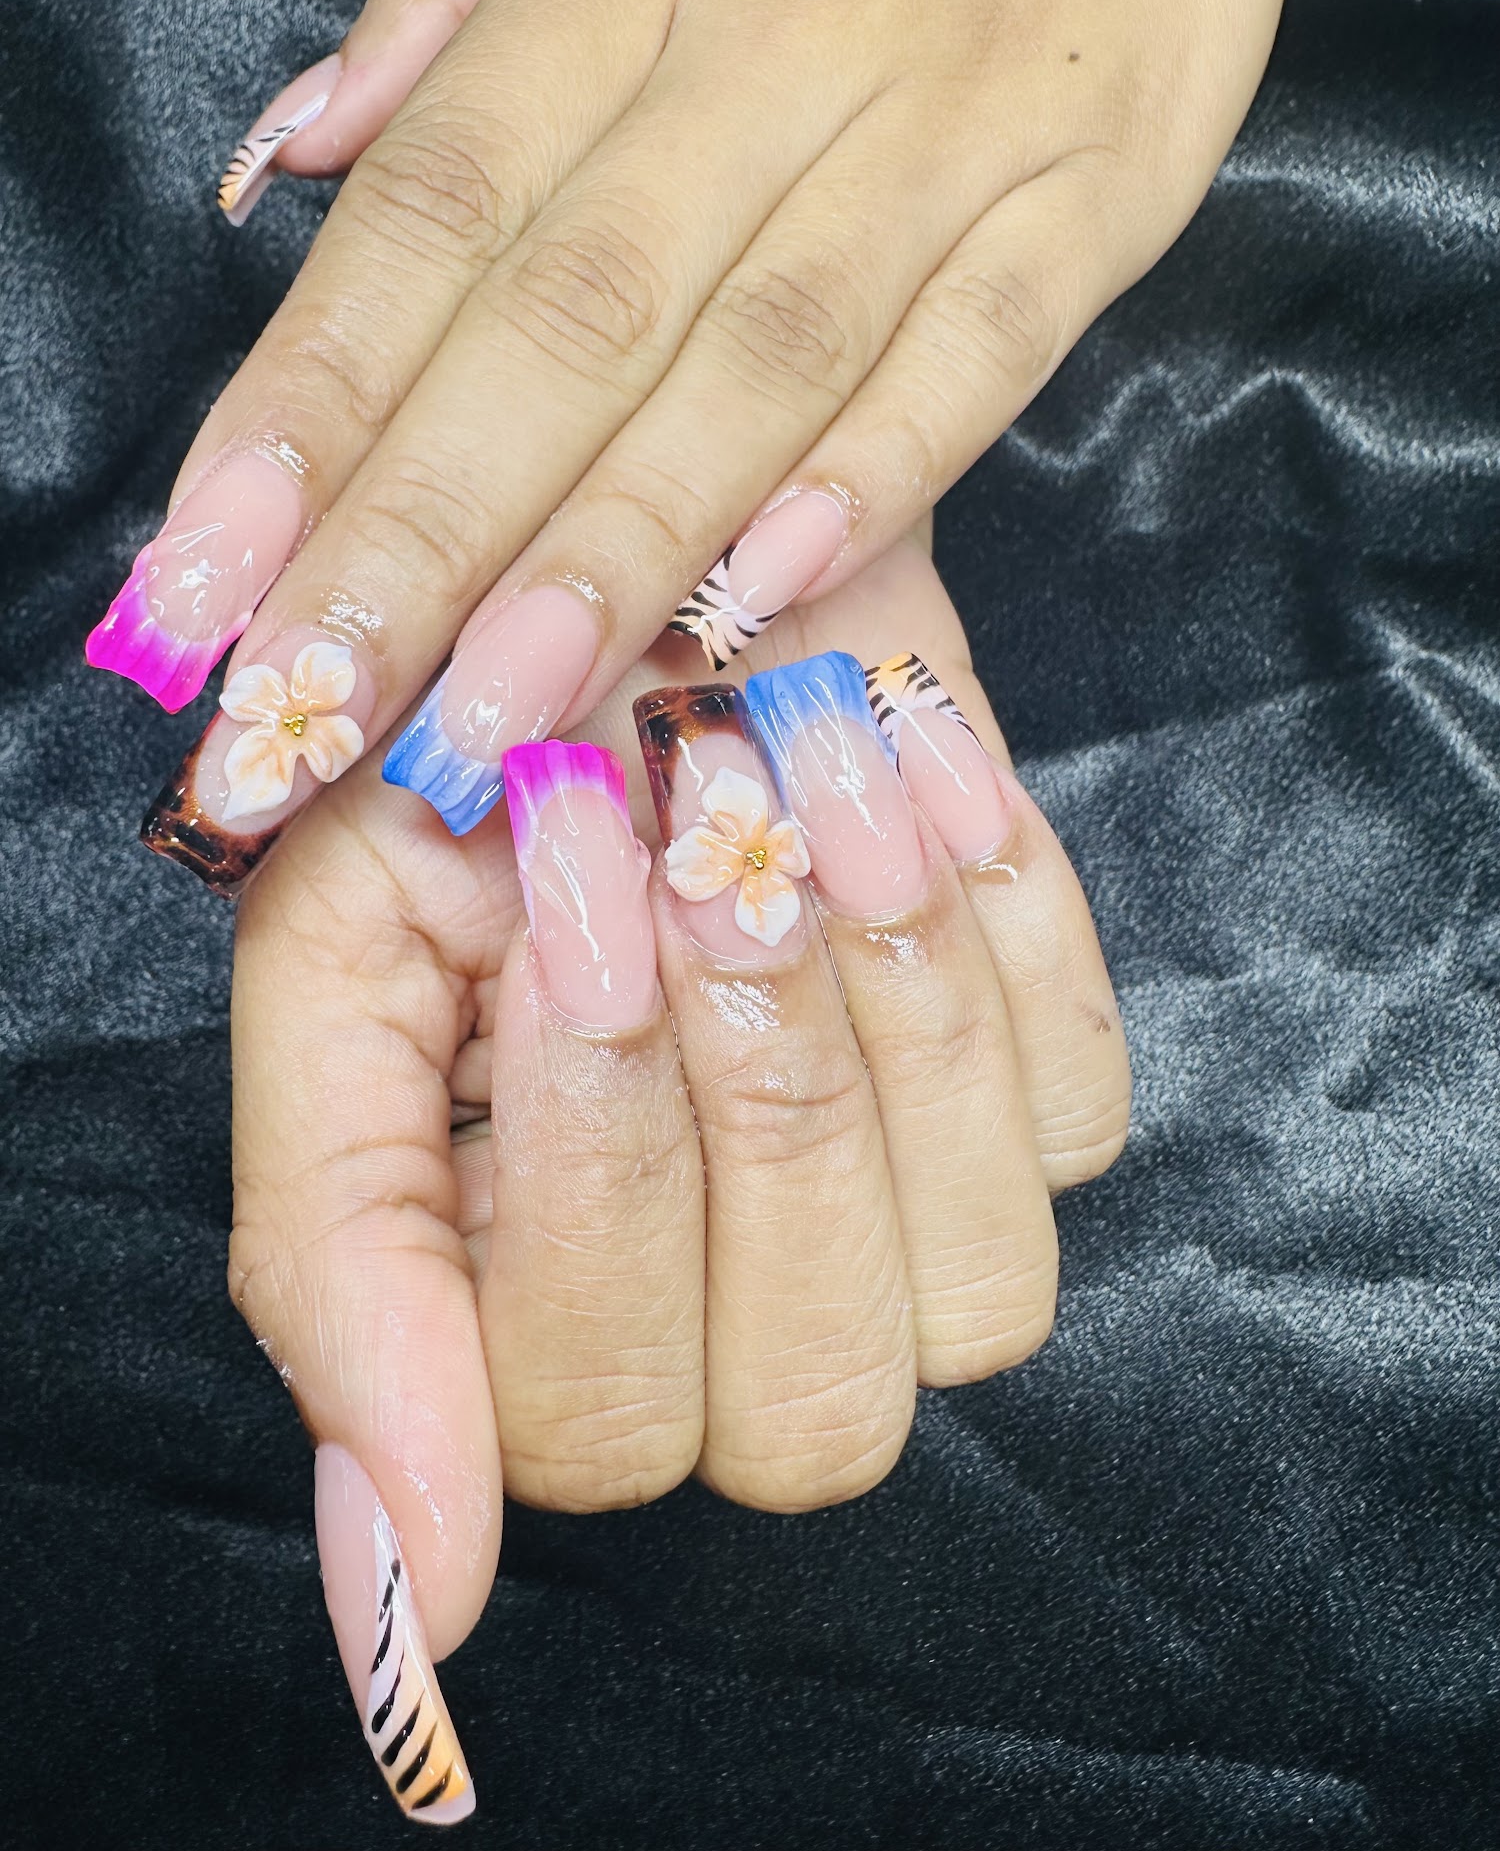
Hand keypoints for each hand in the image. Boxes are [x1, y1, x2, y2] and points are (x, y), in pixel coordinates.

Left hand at [91, 0, 1415, 887]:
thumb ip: (450, 9)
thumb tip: (290, 162)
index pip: (429, 213)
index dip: (313, 403)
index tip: (217, 577)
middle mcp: (764, 52)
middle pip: (566, 318)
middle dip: (431, 530)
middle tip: (329, 706)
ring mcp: (938, 123)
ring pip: (758, 358)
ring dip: (622, 542)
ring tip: (505, 705)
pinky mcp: (1092, 189)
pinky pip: (978, 345)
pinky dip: (877, 470)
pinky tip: (765, 593)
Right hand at [228, 540, 1128, 1818]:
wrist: (637, 585)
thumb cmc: (465, 763)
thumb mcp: (332, 971)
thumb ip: (343, 1260)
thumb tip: (419, 1597)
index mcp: (534, 1319)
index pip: (594, 1418)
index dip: (594, 1171)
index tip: (568, 915)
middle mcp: (742, 1326)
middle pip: (809, 1396)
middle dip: (763, 1092)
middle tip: (700, 845)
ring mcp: (918, 1238)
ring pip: (980, 1292)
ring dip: (895, 1010)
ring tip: (808, 782)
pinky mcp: (1045, 1113)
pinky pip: (1081, 1111)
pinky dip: (1003, 922)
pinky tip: (909, 773)